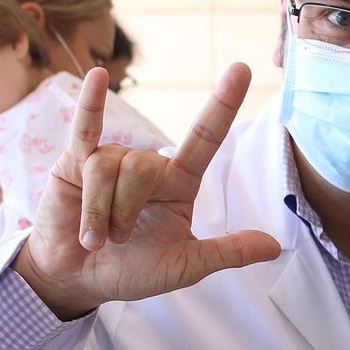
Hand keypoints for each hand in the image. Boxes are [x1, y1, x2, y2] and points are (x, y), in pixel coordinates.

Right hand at [12, 64, 281, 318]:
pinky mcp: (74, 160)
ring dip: (99, 212)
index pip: (205, 138)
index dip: (223, 104)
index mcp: (179, 183)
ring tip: (95, 235)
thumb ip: (226, 253)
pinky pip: (85, 127)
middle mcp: (148, 166)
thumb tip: (275, 247)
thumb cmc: (132, 271)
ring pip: (108, 168)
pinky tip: (98, 76)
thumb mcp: (185, 266)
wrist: (79, 280)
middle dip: (124, 211)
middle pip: (141, 168)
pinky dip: (91, 103)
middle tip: (117, 240)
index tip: (241, 68)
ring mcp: (111, 158)